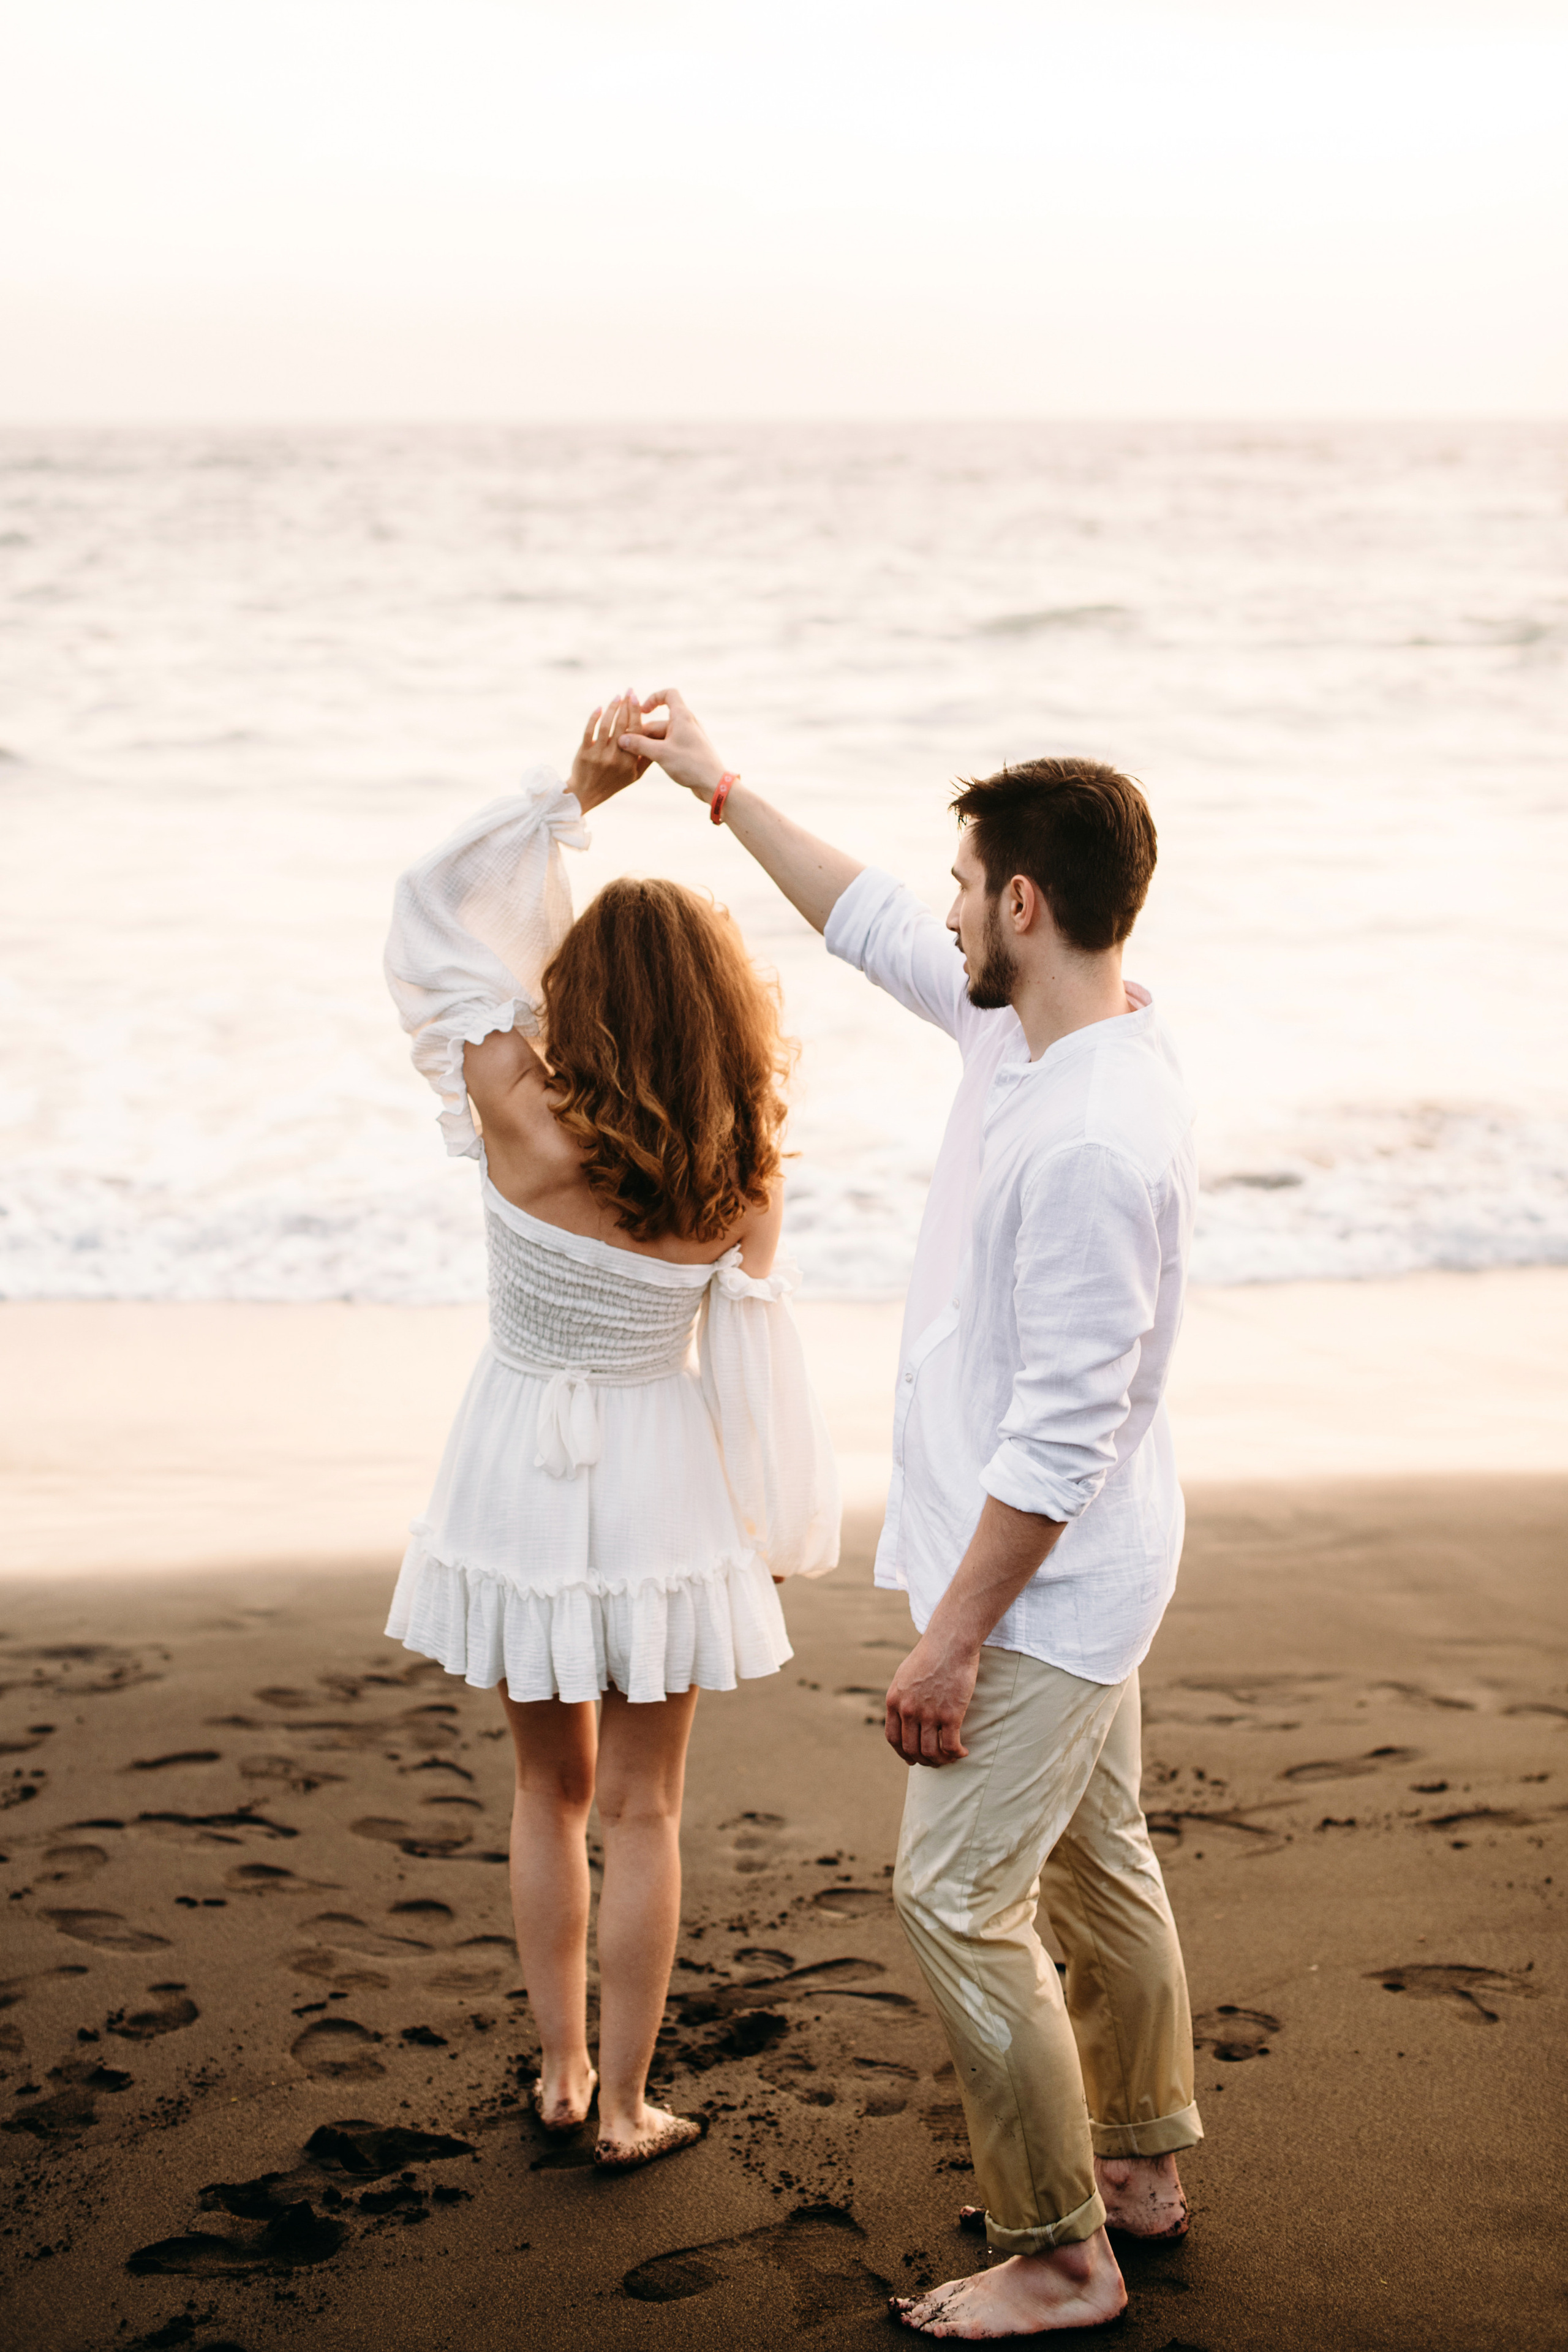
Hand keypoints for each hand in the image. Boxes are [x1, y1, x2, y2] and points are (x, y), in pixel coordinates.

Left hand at [568, 693, 647, 814]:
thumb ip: (646, 758)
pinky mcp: (584, 752)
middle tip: (629, 691)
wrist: (586, 794)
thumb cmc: (614, 783)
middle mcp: (615, 758)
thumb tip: (658, 738)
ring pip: (606, 726)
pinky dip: (594, 718)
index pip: (635, 732)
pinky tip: (599, 707)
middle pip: (621, 725)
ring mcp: (598, 755)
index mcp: (629, 762)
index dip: (636, 714)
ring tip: (617, 697)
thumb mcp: (634, 775)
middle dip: (625, 705)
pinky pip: (589, 731)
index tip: (637, 699)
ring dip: (611, 708)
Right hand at [619, 687, 726, 803]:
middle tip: (627, 746)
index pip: (669, 694)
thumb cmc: (690, 765)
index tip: (642, 711)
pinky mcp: (689, 749)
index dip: (653, 698)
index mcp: (682, 717)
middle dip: (643, 732)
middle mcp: (687, 723)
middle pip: (659, 721)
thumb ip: (639, 744)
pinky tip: (647, 761)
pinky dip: (658, 750)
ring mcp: (688, 737)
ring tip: (635, 756)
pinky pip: (669, 744)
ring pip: (663, 735)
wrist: (713, 783)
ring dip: (649, 743)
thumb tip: (621, 739)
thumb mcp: (660, 754)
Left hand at [884, 1633, 977, 1768]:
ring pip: (931, 1752)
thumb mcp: (904, 1675)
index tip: (912, 1759)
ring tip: (951, 1757)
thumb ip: (901, 1696)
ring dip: (942, 1760)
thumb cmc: (930, 1654)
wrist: (950, 1642)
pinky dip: (957, 1754)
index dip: (902, 1753)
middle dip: (924, 1760)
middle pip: (912, 1749)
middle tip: (936, 1761)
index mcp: (894, 1701)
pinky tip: (963, 1752)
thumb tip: (903, 1714)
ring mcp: (928, 1714)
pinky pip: (950, 1746)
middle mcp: (908, 1711)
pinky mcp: (950, 1714)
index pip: (893, 1738)